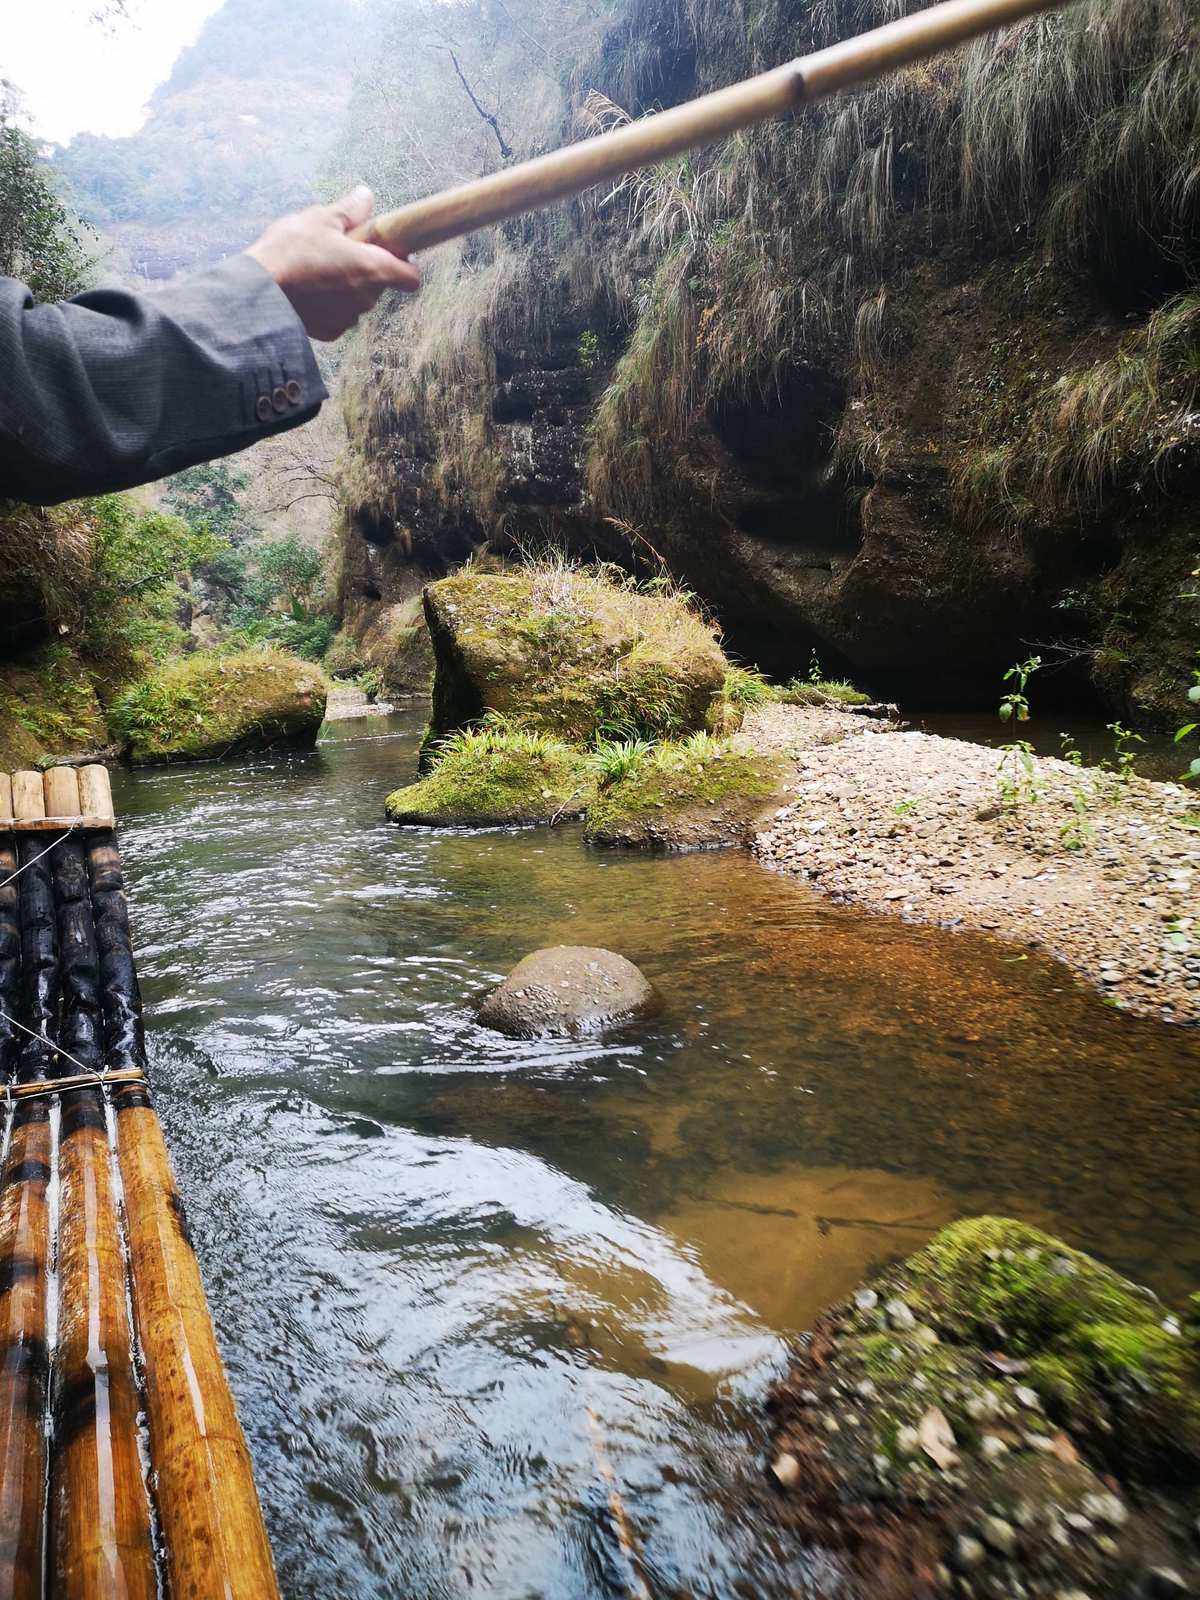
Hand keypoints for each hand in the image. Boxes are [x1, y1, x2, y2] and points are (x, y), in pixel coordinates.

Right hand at [247, 185, 419, 341]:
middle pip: (379, 284)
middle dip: (365, 268)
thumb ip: (350, 210)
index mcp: (373, 269)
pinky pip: (338, 315)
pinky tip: (307, 290)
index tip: (390, 251)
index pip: (410, 276)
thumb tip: (366, 197)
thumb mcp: (320, 219)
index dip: (404, 262)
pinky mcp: (329, 332)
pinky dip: (328, 304)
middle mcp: (367, 299)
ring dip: (346, 286)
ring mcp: (349, 318)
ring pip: (357, 299)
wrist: (258, 292)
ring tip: (317, 268)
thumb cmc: (291, 252)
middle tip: (339, 251)